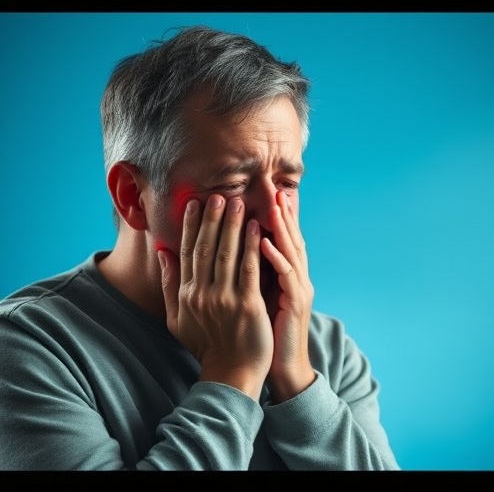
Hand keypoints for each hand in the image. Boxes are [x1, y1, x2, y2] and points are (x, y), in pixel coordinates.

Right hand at [158, 195, 273, 399]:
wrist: (231, 373)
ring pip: (227, 254)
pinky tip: (256, 229)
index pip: (187, 252)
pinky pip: (250, 270)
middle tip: (219, 194)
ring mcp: (225, 300)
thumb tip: (162, 251)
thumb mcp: (177, 317)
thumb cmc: (206, 345)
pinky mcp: (248, 306)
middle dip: (212, 219)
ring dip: (232, 226)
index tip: (195, 203)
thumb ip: (169, 284)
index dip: (191, 225)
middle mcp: (202, 294)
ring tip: (238, 203)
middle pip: (206, 248)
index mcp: (186, 294)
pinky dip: (252, 247)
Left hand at [260, 191, 315, 401]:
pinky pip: (286, 277)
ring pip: (292, 252)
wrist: (283, 368)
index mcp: (286, 277)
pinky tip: (264, 243)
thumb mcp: (257, 300)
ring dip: (282, 227)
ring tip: (272, 205)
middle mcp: (297, 279)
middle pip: (291, 240)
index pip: (280, 240)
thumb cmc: (264, 335)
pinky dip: (276, 258)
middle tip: (275, 188)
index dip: (274, 217)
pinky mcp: (295, 305)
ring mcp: (298, 291)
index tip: (264, 193)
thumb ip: (249, 276)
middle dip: (284, 213)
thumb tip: (231, 256)